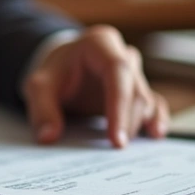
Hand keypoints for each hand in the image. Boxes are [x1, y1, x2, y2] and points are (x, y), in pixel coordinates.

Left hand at [22, 26, 169, 147]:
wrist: (64, 70)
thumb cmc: (54, 75)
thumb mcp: (39, 87)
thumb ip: (42, 109)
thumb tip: (49, 137)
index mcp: (100, 44)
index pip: (118, 72)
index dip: (119, 106)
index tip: (115, 139)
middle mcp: (123, 55)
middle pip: (135, 90)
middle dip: (127, 122)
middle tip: (116, 150)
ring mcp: (135, 74)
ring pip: (145, 100)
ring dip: (137, 126)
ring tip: (124, 151)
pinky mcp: (139, 91)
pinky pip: (155, 104)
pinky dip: (156, 120)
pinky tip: (155, 135)